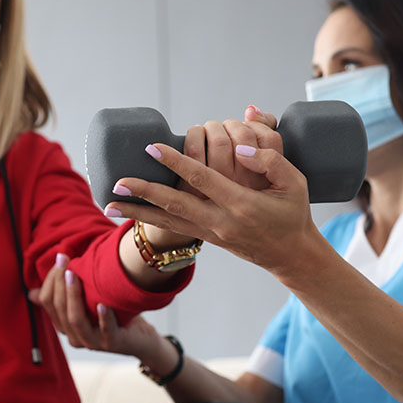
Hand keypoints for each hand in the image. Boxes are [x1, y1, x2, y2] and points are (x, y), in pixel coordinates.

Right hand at [29, 255, 162, 357]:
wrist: (140, 339)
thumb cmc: (112, 316)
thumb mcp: (85, 304)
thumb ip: (63, 298)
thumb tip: (31, 293)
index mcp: (65, 326)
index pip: (48, 302)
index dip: (51, 281)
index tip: (60, 259)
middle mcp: (75, 336)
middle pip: (59, 309)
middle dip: (59, 282)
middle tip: (64, 260)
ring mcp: (92, 342)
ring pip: (75, 320)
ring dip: (73, 295)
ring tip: (74, 275)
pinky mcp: (111, 343)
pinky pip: (104, 331)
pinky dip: (103, 317)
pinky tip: (102, 304)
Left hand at [107, 138, 316, 274]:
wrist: (292, 255)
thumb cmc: (294, 213)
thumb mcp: (295, 182)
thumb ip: (271, 159)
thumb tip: (241, 147)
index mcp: (241, 204)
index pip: (201, 179)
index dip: (175, 161)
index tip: (153, 147)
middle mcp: (221, 222)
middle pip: (174, 204)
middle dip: (144, 192)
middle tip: (117, 181)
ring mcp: (211, 233)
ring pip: (167, 222)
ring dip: (136, 213)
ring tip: (107, 205)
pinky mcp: (207, 239)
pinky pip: (173, 229)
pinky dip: (150, 222)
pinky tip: (130, 215)